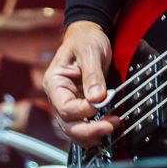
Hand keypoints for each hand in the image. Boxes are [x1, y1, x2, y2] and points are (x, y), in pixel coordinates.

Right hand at [43, 22, 115, 145]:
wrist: (90, 33)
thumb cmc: (86, 38)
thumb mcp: (90, 51)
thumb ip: (92, 75)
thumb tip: (97, 99)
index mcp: (54, 82)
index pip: (65, 107)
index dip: (83, 111)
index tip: (101, 104)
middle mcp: (58, 96)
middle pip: (68, 124)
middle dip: (89, 130)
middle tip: (110, 126)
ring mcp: (69, 103)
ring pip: (74, 130)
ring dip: (92, 134)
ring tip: (112, 126)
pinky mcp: (80, 106)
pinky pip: (83, 125)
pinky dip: (94, 131)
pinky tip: (107, 127)